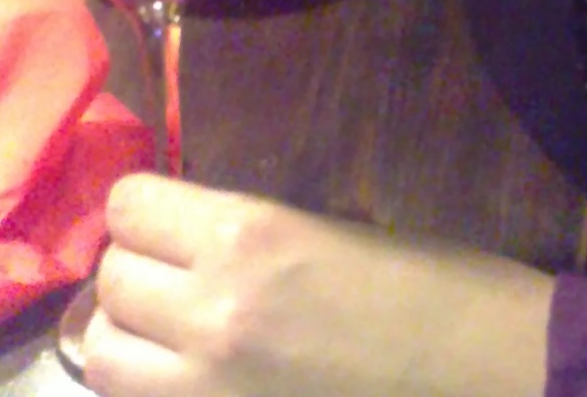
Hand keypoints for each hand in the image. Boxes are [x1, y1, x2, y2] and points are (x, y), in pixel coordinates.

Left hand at [84, 174, 552, 396]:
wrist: (484, 375)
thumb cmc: (433, 285)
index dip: (143, 209)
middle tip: (173, 274)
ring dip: (127, 337)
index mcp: (249, 236)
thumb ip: (246, 233)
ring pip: (101, 356)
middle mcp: (210, 312)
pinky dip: (150, 388)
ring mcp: (206, 392)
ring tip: (168, 333)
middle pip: (108, 281)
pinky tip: (192, 377)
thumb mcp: (332, 228)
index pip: (129, 208)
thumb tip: (181, 234)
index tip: (167, 215)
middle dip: (134, 270)